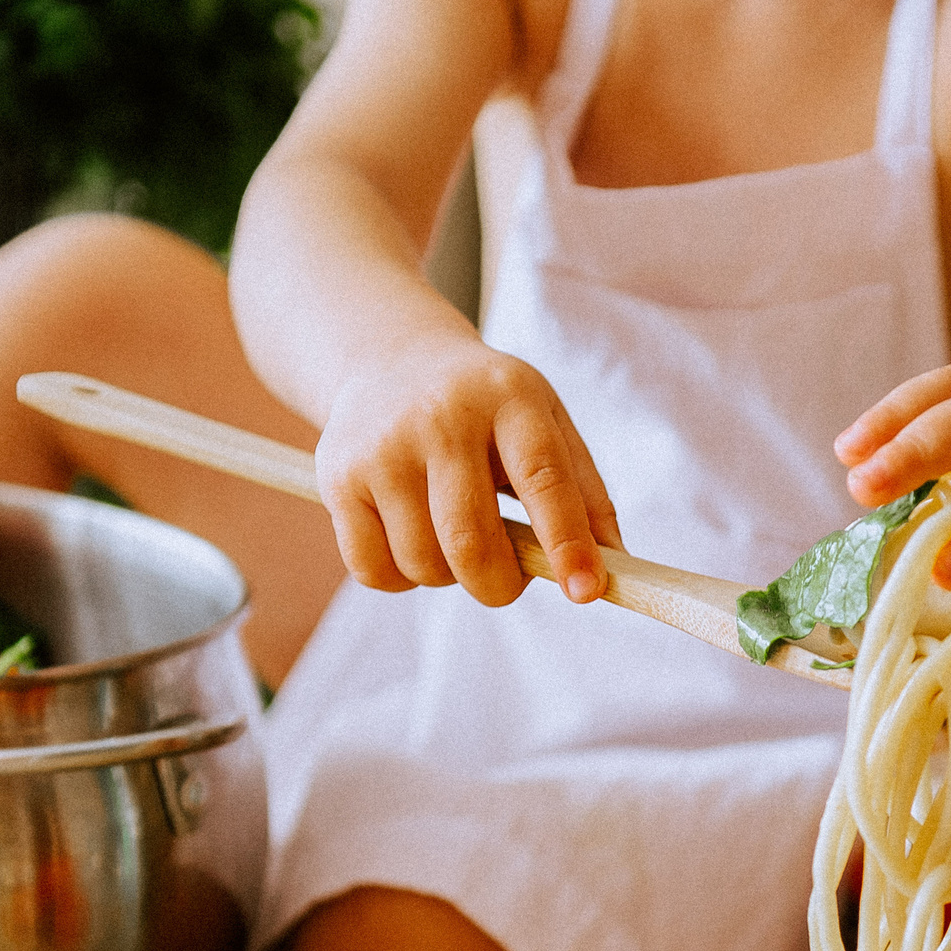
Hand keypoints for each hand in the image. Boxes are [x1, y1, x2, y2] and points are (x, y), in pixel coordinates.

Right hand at [317, 340, 620, 605]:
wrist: (392, 359)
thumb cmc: (489, 411)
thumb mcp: (545, 424)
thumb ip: (583, 494)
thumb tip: (613, 571)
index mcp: (510, 397)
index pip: (543, 478)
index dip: (567, 542)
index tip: (585, 591)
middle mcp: (442, 416)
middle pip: (472, 541)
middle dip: (500, 585)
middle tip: (508, 580)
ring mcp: (383, 445)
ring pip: (423, 564)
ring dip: (449, 577)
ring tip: (454, 539)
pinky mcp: (338, 476)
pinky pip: (374, 571)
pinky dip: (401, 579)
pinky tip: (412, 540)